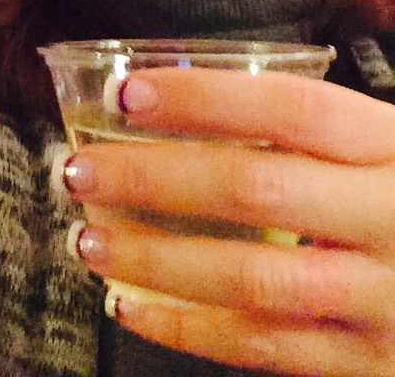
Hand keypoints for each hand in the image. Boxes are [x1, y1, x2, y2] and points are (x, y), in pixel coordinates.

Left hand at [59, 67, 394, 375]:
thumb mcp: (391, 146)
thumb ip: (319, 129)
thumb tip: (190, 93)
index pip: (294, 109)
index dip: (207, 99)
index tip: (129, 93)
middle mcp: (394, 218)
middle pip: (259, 190)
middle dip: (155, 179)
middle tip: (79, 169)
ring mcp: (386, 302)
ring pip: (254, 280)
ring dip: (157, 260)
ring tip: (88, 238)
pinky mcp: (374, 366)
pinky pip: (268, 351)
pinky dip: (190, 330)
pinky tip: (131, 305)